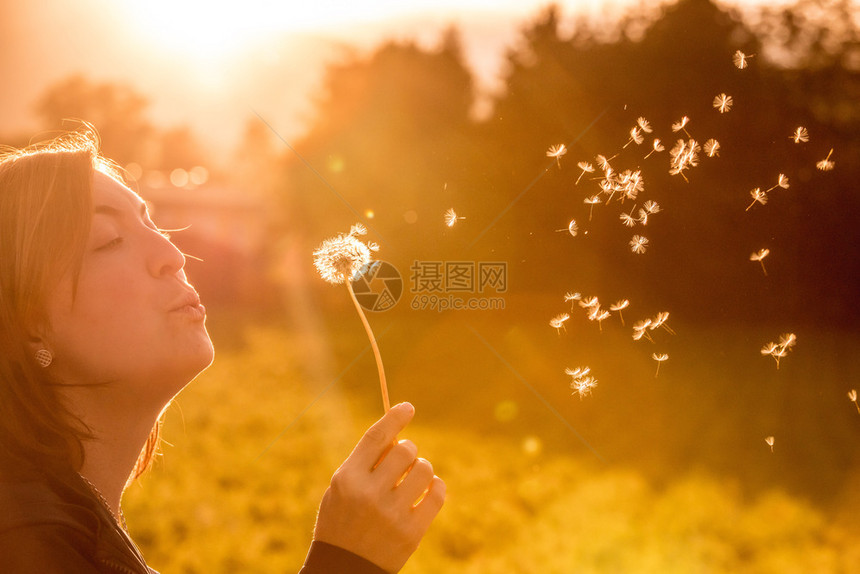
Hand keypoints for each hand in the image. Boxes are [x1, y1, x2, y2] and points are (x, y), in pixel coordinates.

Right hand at [312, 402, 445, 572]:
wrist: (344, 569)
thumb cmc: (342, 521)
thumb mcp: (341, 489)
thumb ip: (366, 463)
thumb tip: (399, 434)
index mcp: (347, 478)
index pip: (376, 437)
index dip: (395, 418)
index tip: (408, 407)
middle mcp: (369, 494)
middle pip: (406, 450)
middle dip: (408, 452)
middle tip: (403, 464)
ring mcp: (392, 514)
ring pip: (425, 469)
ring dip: (422, 470)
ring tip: (412, 481)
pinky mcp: (411, 532)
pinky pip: (438, 494)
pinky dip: (436, 488)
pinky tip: (427, 492)